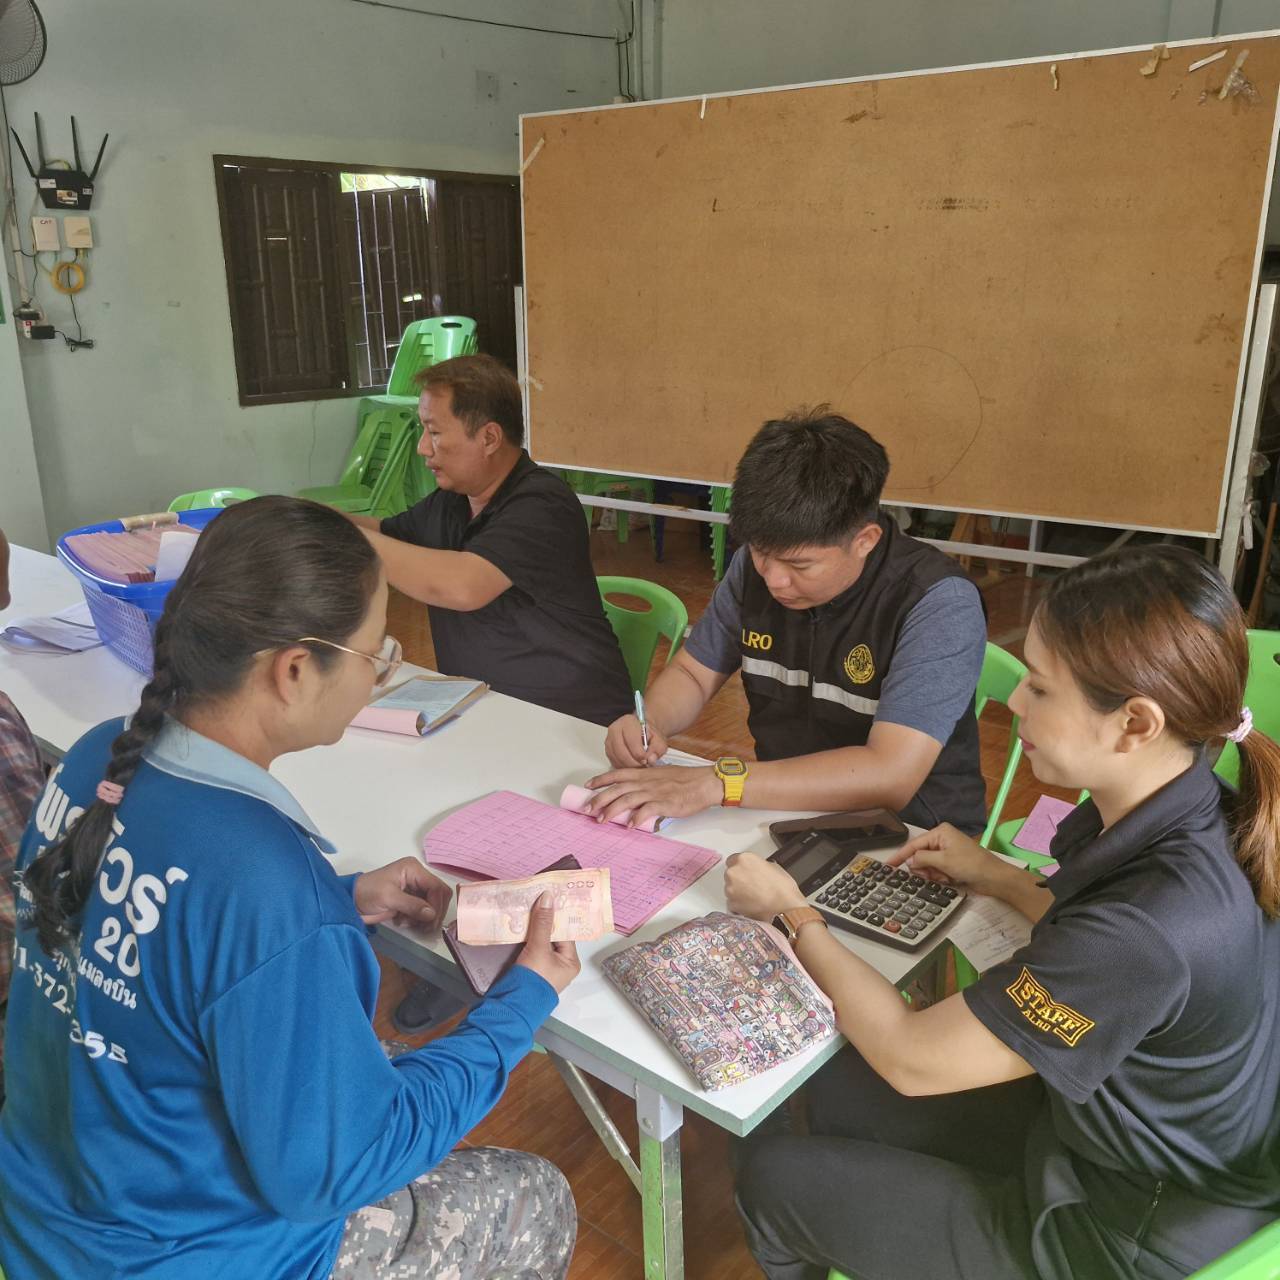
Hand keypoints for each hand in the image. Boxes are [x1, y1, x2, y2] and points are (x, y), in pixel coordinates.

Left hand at [354, 858, 451, 927]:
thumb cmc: (367, 893)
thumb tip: (432, 914)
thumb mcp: (389, 897)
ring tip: (408, 923)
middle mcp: (417, 877)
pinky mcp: (409, 901)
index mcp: (413, 869)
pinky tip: (402, 921)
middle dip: (433, 912)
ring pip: (432, 905)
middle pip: (438, 896)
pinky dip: (416, 919)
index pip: (436, 887)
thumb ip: (412, 905)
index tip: (430, 920)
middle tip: (426, 927)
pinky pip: (422, 912)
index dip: (437, 904)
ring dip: (424, 917)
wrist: (351, 902)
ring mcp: (414, 890)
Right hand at [515, 891, 580, 993]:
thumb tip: (548, 896)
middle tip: (537, 898)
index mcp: (571, 961)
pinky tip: (520, 923)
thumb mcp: (539, 947)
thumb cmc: (533, 977)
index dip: (557, 914)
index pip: (566, 932)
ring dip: (534, 928)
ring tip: (528, 906)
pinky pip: (532, 948)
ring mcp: (545, 967)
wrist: (513, 1004)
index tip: (550, 897)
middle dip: (544, 920)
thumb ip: (542, 922)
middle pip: (553, 936)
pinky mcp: (531, 969)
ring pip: (541, 941)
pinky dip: (527, 937)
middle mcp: (561, 964)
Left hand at [583, 764, 720, 826]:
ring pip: (627, 799)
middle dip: (599, 798)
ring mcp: (654, 792)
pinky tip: (628, 826)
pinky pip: (646, 810)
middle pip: (617, 788)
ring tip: (601, 820)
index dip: (601, 779)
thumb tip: (635, 791)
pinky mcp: (664, 803)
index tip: (588, 785)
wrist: (704, 783)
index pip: (617, 774)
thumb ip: (647, 782)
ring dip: (612, 810)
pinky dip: (636, 818)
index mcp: (644, 774)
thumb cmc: (685, 780)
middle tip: (587, 809)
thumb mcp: (661, 775)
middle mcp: (646, 782)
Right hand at [604, 712, 667, 767]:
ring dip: (629, 766)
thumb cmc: (649, 734)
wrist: (642, 732)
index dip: (640, 754)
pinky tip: (633, 765)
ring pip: (617, 759)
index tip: (647, 760)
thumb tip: (651, 759)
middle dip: (634, 763)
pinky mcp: (608, 750)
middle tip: (643, 766)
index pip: (632, 741)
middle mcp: (615, 729)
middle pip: (622, 752)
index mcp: (628, 722)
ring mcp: (609, 740)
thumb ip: (657, 748)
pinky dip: (623, 767)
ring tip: (639, 765)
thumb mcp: (659, 739)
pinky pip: (614, 762)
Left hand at [724, 850, 806, 920]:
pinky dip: (739, 904)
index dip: (740, 867)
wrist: (785, 907)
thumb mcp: (773, 867)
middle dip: (739, 880)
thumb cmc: (783, 888)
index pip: (732, 860)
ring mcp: (730, 889)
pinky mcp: (731, 904)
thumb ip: (759, 865)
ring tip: (753, 897)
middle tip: (752, 885)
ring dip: (738, 892)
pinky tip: (751, 905)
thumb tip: (756, 869)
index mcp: (744, 859)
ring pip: (730, 889)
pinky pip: (732, 903)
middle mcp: (733, 872)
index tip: (745, 872)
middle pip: (730, 874)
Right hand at [887, 824, 1009, 896]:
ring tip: (945, 877)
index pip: (914, 844)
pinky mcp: (952, 864)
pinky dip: (940, 877)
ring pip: (928, 865)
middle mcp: (942, 840)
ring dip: (933, 874)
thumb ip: (922, 859)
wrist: (994, 878)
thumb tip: (910, 861)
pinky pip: (936, 871)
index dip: (901, 855)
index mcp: (940, 833)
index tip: (889, 864)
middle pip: (920, 856)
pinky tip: (950, 879)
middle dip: (924, 868)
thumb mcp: (943, 861)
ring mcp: (947, 852)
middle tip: (932, 875)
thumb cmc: (972, 865)